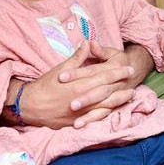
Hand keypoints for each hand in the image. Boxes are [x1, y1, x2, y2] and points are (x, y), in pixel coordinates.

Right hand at [18, 40, 136, 130]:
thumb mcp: (61, 69)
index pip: (104, 76)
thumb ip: (77, 57)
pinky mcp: (78, 121)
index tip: (129, 68)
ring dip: (120, 99)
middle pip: (108, 90)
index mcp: (79, 84)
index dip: (118, 72)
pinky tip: (115, 110)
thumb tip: (88, 43)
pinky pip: (97, 118)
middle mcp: (83, 99)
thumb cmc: (45, 85)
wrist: (30, 106)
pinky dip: (108, 113)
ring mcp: (81, 112)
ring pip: (106, 106)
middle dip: (122, 84)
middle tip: (133, 79)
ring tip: (131, 95)